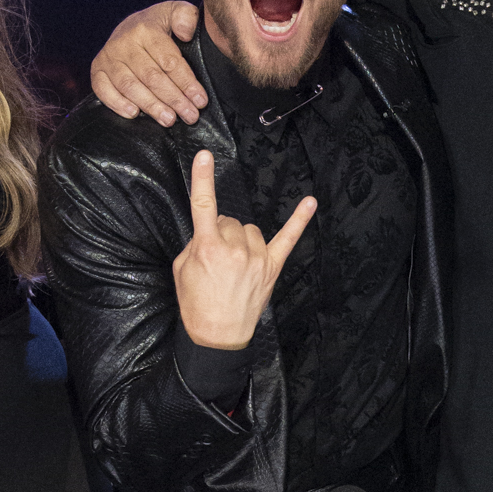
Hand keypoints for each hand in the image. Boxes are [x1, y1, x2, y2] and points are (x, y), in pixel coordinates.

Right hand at [95, 0, 204, 125]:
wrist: (130, 26)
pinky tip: (134, 114)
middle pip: (151, 77)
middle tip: (190, 116)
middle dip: (173, 99)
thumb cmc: (158, 25)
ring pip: (130, 86)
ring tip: (169, 120)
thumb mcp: (175, 12)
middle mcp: (123, 43)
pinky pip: (103, 90)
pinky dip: (117, 103)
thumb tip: (186, 33)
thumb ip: (186, 16)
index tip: (200, 100)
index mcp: (145, 29)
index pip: (169, 62)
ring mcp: (108, 58)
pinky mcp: (97, 71)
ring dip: (151, 106)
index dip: (187, 83)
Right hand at [175, 147, 314, 351]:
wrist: (218, 335)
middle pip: (229, 221)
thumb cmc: (197, 304)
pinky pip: (288, 237)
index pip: (203, 206)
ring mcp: (256, 257)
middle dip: (221, 234)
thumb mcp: (182, 270)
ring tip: (235, 263)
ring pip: (250, 229)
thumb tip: (208, 230)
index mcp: (207, 248)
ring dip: (242, 239)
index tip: (205, 156)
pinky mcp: (272, 266)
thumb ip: (194, 244)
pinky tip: (310, 203)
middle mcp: (234, 249)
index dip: (203, 178)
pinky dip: (299, 220)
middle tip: (217, 260)